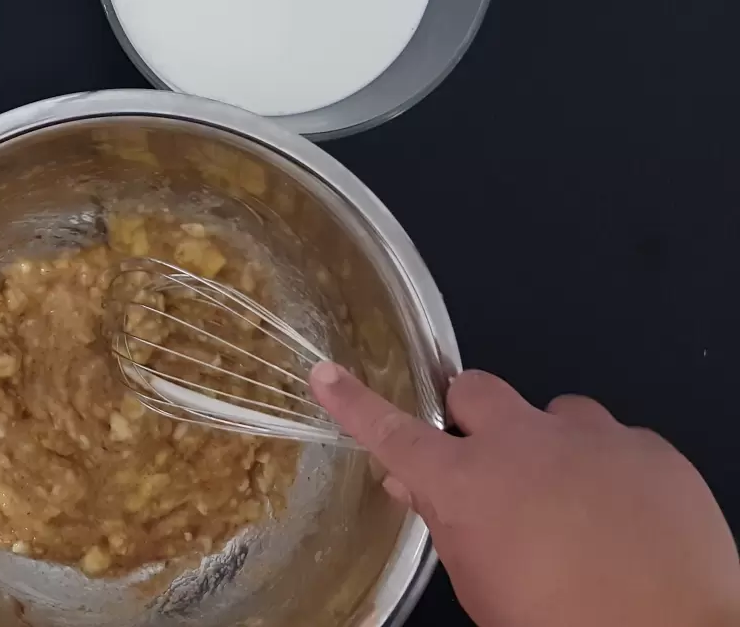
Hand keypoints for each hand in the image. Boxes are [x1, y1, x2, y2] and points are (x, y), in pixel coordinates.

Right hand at [310, 362, 739, 626]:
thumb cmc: (560, 622)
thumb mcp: (483, 587)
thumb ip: (447, 525)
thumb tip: (416, 486)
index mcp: (466, 482)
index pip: (392, 431)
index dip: (354, 402)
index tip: (327, 375)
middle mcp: (521, 442)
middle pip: (474, 389)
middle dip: (471, 415)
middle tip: (486, 459)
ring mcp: (591, 438)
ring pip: (554, 411)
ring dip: (549, 443)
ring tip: (571, 497)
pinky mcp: (649, 448)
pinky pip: (617, 440)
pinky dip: (610, 469)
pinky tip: (623, 514)